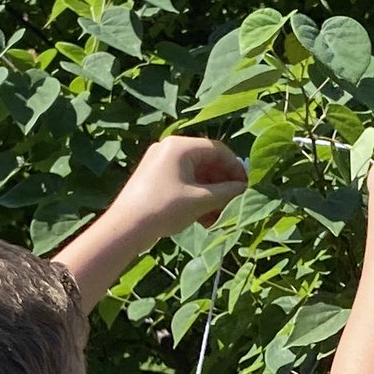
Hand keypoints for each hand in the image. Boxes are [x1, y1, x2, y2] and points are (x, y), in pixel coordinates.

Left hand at [110, 136, 247, 238]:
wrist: (126, 228)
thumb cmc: (164, 209)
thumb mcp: (200, 201)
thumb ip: (227, 192)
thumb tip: (245, 189)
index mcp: (180, 145)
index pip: (218, 150)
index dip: (236, 169)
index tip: (247, 188)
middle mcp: (169, 148)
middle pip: (207, 163)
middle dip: (223, 186)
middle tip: (235, 205)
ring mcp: (161, 164)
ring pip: (196, 176)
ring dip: (211, 196)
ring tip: (219, 218)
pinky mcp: (155, 179)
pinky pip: (184, 184)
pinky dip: (197, 199)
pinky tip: (205, 220)